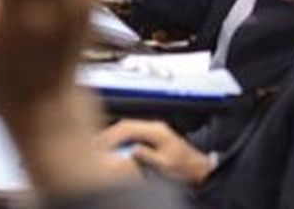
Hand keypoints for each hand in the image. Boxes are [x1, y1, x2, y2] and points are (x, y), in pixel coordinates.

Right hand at [98, 120, 214, 184]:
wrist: (197, 168)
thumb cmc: (184, 167)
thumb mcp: (165, 164)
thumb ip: (147, 156)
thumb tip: (131, 150)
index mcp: (156, 130)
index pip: (127, 127)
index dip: (111, 135)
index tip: (100, 144)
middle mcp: (154, 127)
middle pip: (125, 125)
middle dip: (109, 134)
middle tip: (96, 144)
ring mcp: (153, 131)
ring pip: (127, 128)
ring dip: (114, 136)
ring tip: (102, 146)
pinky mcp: (152, 137)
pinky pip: (132, 134)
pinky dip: (121, 139)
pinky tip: (115, 148)